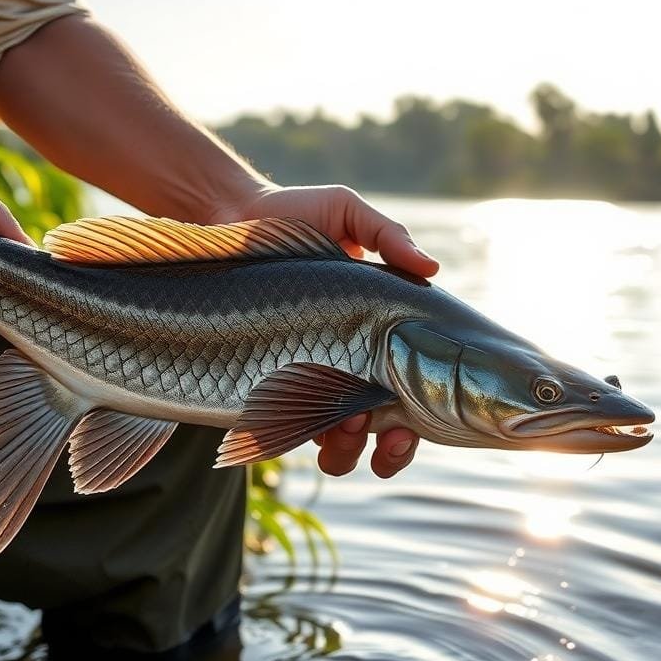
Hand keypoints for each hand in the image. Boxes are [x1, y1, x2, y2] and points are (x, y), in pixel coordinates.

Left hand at [212, 183, 437, 477]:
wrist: (229, 219)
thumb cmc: (292, 213)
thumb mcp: (346, 212)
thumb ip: (388, 235)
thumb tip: (431, 269)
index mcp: (378, 330)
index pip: (414, 386)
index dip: (422, 417)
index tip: (416, 424)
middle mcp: (351, 362)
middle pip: (386, 426)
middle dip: (394, 447)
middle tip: (389, 441)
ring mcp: (311, 377)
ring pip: (341, 440)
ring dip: (348, 449)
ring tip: (346, 431)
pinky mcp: (269, 382)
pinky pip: (291, 429)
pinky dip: (303, 439)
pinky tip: (309, 429)